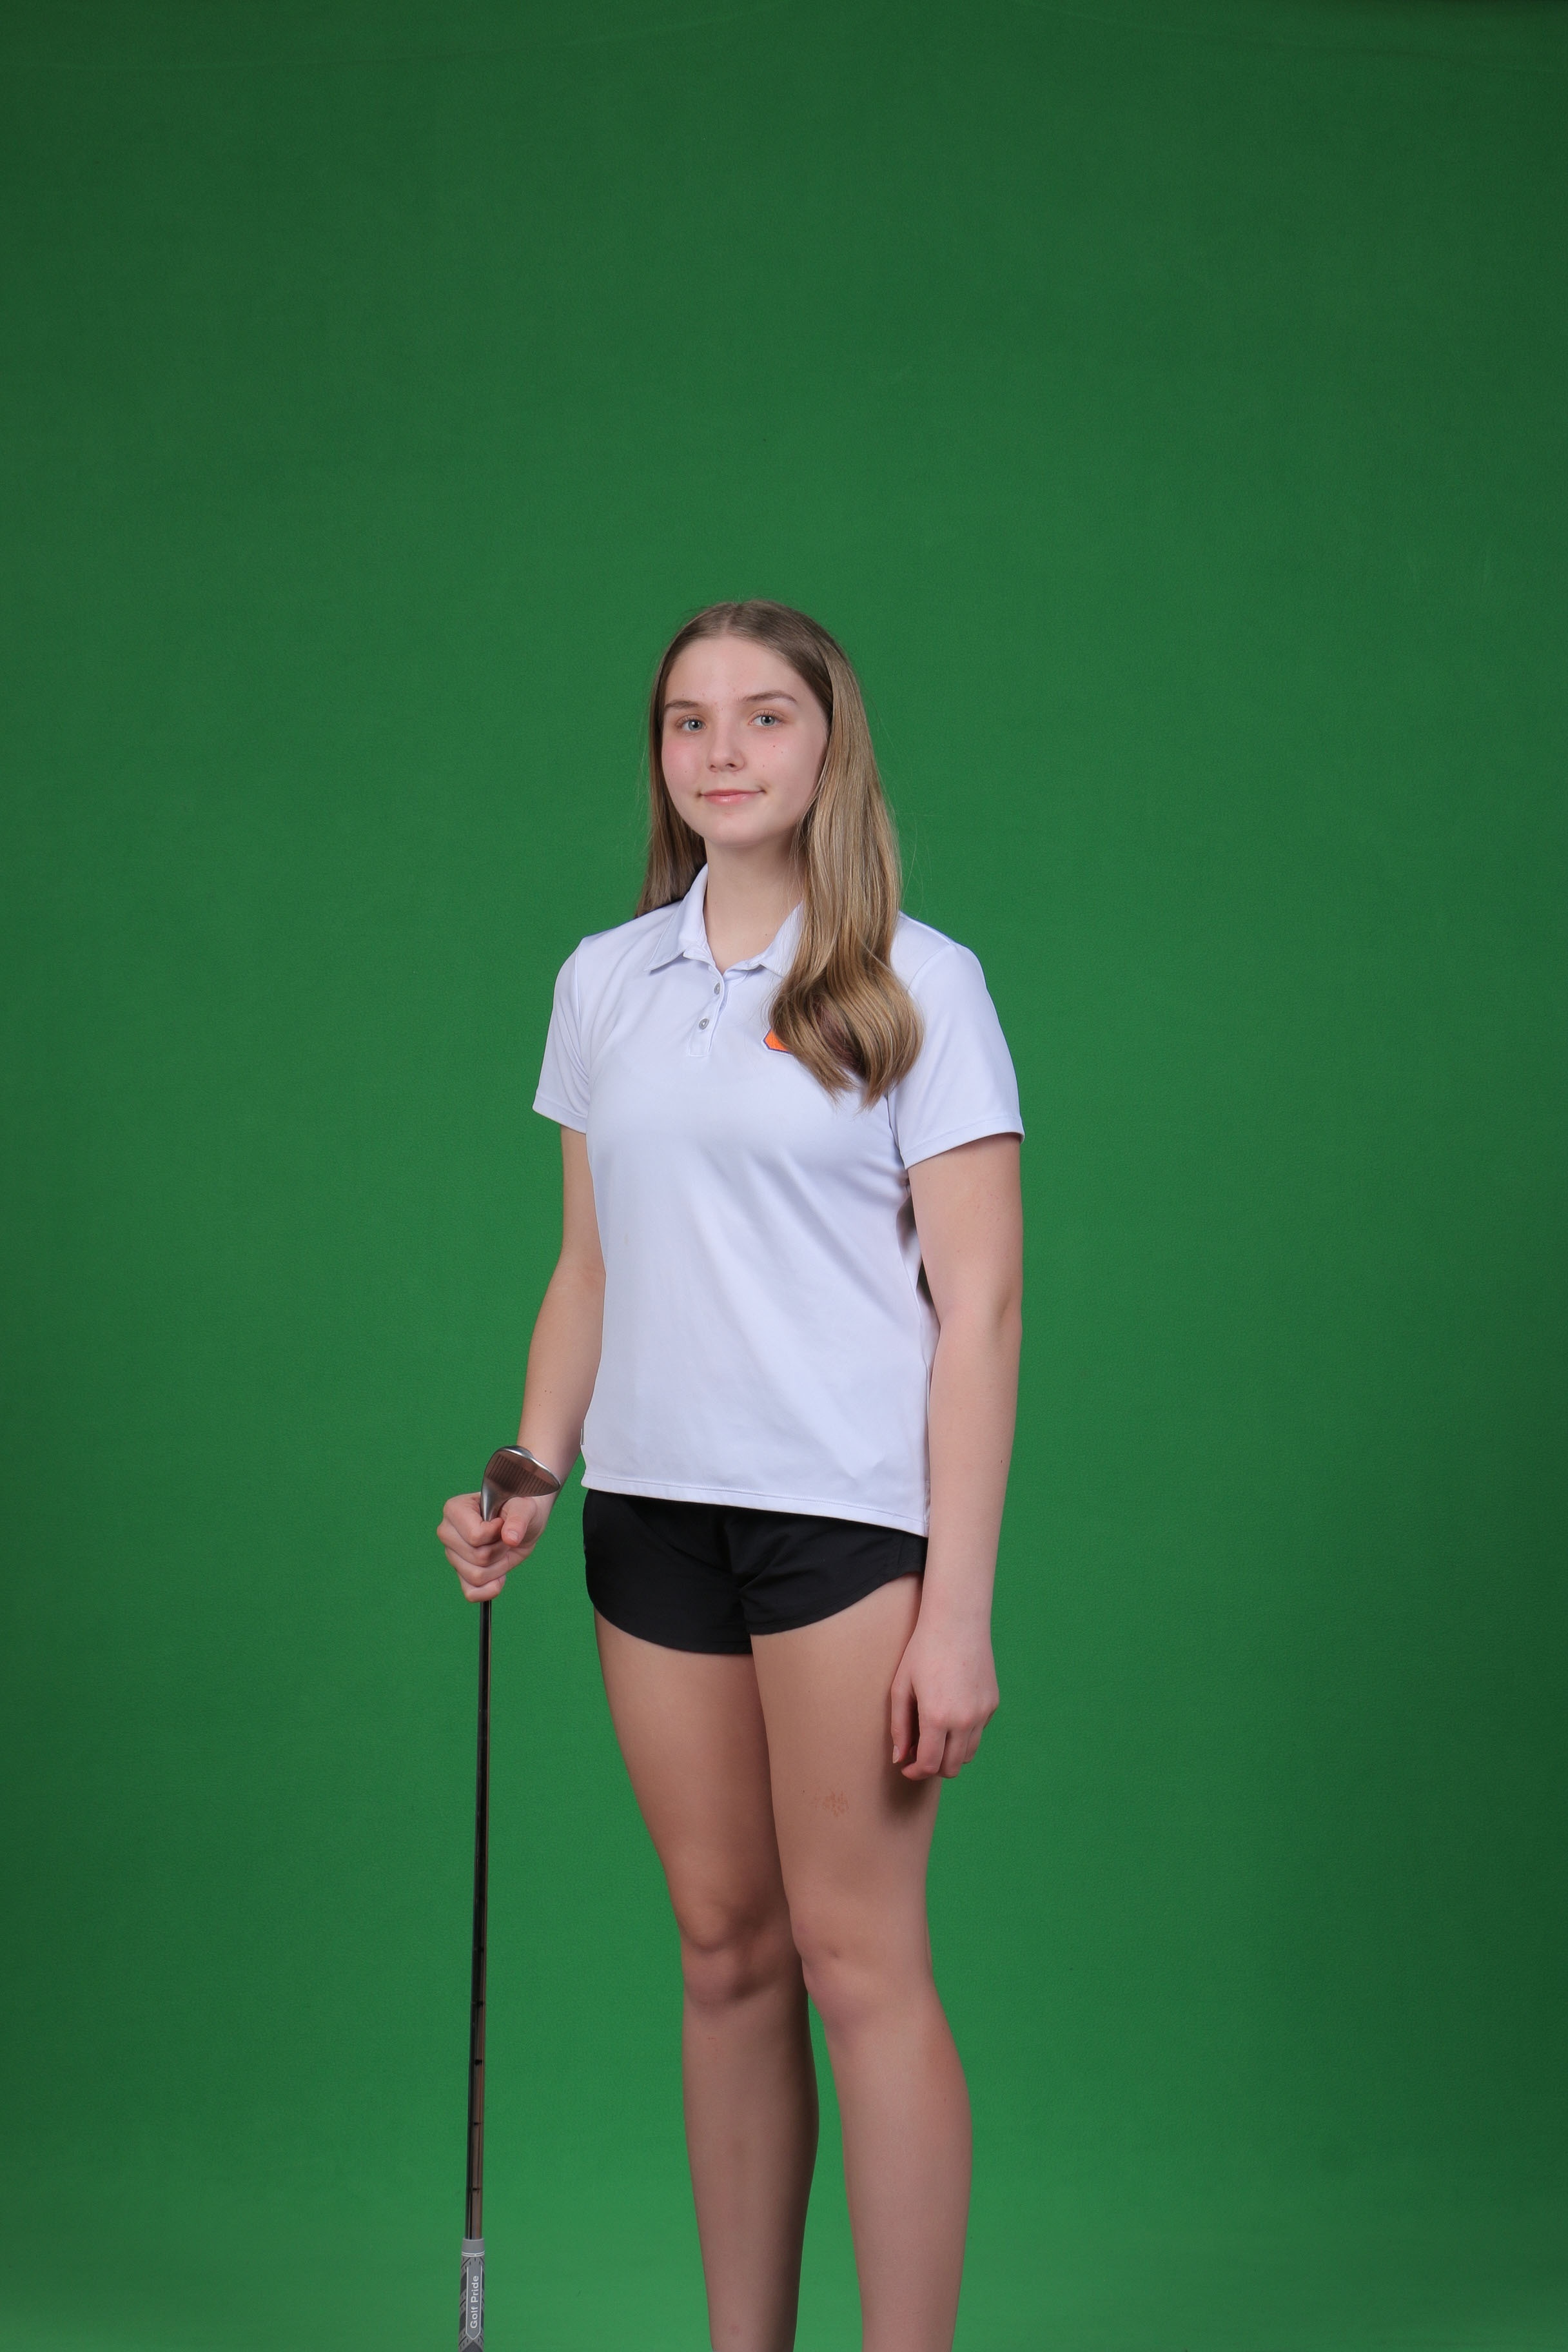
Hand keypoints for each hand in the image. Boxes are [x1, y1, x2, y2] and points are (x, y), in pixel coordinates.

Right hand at [437, 1488, 554, 1602]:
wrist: (523, 1522)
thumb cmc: (519, 1508)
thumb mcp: (524, 1507)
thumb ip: (518, 1519)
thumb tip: (510, 1539)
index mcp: (454, 1510)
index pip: (475, 1536)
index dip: (497, 1534)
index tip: (502, 1522)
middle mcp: (447, 1532)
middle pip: (477, 1557)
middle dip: (500, 1550)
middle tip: (504, 1537)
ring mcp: (452, 1555)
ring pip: (477, 1576)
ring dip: (499, 1566)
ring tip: (502, 1550)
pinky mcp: (461, 1574)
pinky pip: (471, 1593)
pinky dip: (489, 1590)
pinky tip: (500, 1577)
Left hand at [889, 1613, 998, 1779]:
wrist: (957, 1622)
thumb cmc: (922, 1651)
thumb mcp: (901, 1688)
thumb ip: (899, 1727)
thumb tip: (900, 1758)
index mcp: (937, 1717)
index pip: (930, 1765)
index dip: (916, 1772)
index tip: (907, 1767)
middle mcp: (964, 1720)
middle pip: (952, 1767)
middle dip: (933, 1767)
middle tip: (918, 1753)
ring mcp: (982, 1713)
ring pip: (968, 1754)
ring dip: (950, 1754)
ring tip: (934, 1736)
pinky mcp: (992, 1704)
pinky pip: (978, 1732)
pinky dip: (964, 1734)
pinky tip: (951, 1713)